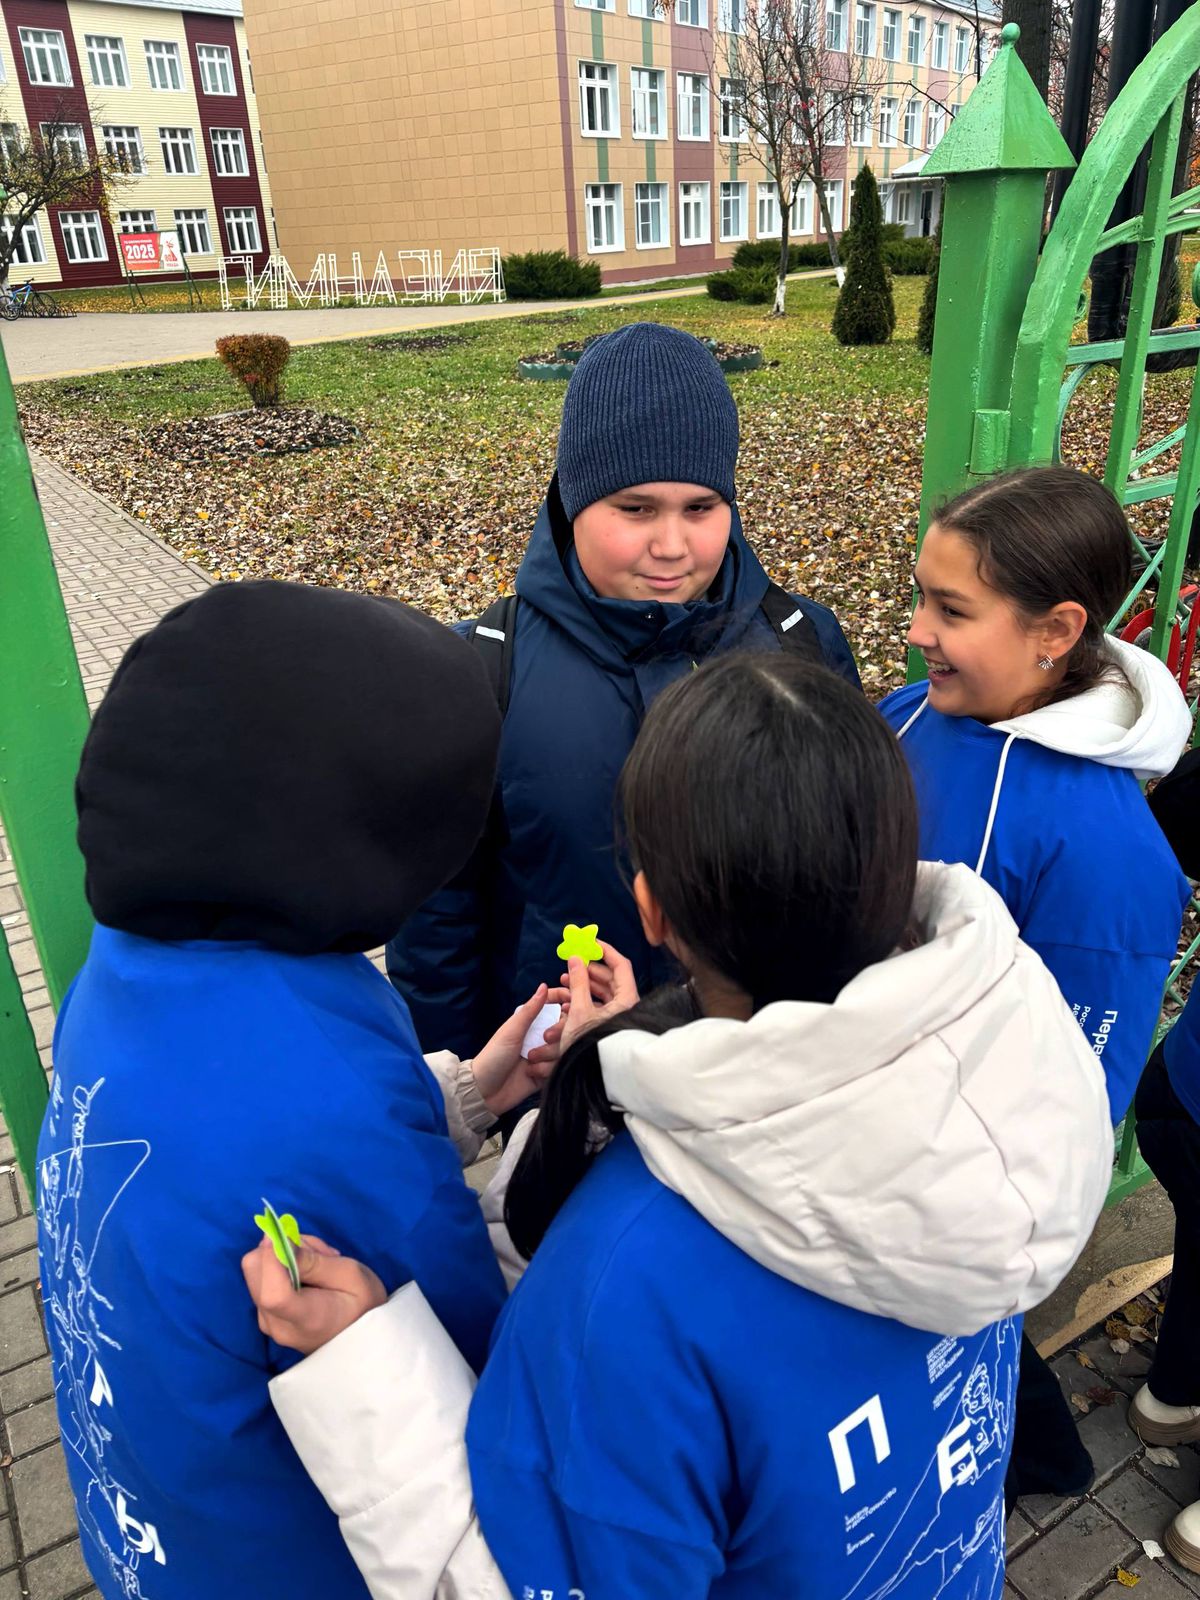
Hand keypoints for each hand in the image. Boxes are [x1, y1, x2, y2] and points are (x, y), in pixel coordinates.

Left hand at [241, 1233, 385, 1355]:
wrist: (361, 1340)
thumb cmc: (363, 1306)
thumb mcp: (351, 1275)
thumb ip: (313, 1261)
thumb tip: (279, 1242)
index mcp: (305, 1319)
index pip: (272, 1293)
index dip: (272, 1258)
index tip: (286, 1236)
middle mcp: (277, 1324)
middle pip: (254, 1271)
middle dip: (279, 1248)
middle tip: (314, 1252)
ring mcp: (267, 1322)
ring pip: (256, 1269)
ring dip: (283, 1256)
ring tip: (319, 1265)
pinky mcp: (265, 1316)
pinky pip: (261, 1280)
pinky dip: (281, 1268)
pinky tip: (308, 1275)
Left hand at [470, 983, 570, 1115]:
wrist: (485, 1091)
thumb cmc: (494, 1056)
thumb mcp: (512, 1030)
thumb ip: (531, 1010)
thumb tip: (544, 986)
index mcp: (530, 1022)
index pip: (555, 1005)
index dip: (566, 1002)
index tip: (572, 1003)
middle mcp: (540, 1036)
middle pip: (565, 1027)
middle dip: (557, 1034)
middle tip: (544, 1039)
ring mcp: (544, 1055)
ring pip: (564, 1048)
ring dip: (548, 1055)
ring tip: (530, 1061)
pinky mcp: (547, 1073)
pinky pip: (559, 1067)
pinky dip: (547, 1070)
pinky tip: (532, 1074)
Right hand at [558, 942, 638, 1054]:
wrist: (590, 1080)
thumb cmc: (591, 1047)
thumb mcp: (581, 1010)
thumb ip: (579, 981)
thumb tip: (576, 957)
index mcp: (627, 1001)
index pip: (621, 965)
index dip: (605, 951)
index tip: (589, 942)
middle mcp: (626, 1008)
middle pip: (609, 980)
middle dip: (587, 970)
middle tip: (572, 962)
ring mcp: (616, 1019)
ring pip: (600, 995)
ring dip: (581, 986)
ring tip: (563, 981)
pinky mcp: (606, 1028)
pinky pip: (595, 1009)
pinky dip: (580, 1002)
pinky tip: (565, 1002)